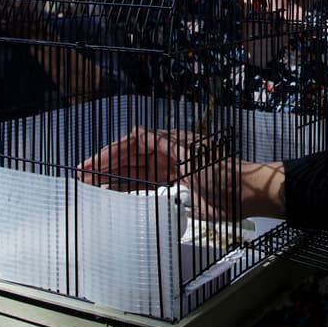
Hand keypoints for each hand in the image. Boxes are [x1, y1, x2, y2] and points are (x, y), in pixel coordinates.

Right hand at [77, 125, 243, 220]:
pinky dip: (127, 190)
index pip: (134, 142)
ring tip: (90, 186)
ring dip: (113, 178)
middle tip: (83, 176)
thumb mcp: (191, 156)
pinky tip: (111, 194)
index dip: (112, 151)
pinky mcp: (174, 190)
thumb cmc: (220, 172)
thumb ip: (162, 145)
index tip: (93, 162)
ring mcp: (169, 172)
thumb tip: (137, 132)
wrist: (244, 194)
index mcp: (170, 142)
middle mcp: (166, 155)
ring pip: (135, 173)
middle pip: (131, 158)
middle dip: (107, 165)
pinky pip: (145, 188)